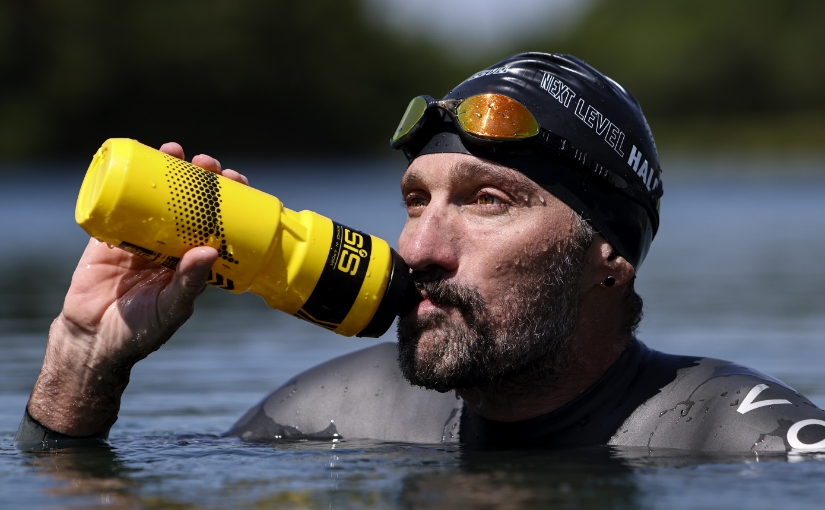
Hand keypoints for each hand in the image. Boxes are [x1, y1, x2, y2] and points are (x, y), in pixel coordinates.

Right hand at [27, 143, 248, 436]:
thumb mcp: (171, 307)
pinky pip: (119, 201)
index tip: (238, 181)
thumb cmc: (141, 331)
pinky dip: (126, 180)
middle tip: (208, 164)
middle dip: (200, 179)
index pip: (218, 222)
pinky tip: (137, 160)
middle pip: (190, 202)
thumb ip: (189, 283)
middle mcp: (171, 243)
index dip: (228, 200)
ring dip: (168, 171)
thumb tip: (212, 250)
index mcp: (193, 259)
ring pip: (158, 196)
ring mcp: (141, 236)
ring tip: (175, 151)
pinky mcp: (111, 234)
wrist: (91, 340)